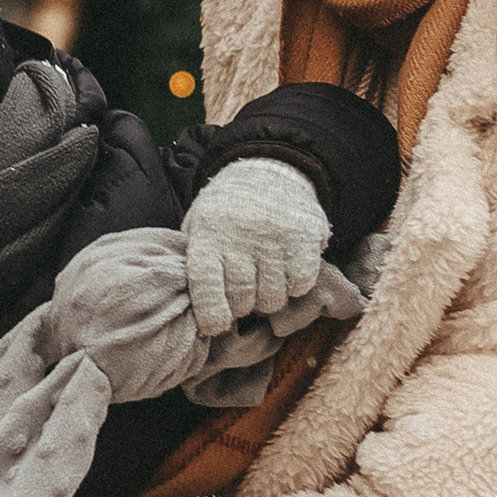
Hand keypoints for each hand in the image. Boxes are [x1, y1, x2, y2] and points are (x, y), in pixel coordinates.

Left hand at [181, 157, 330, 339]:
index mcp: (209, 234)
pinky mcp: (305, 238)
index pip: (206, 288)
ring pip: (273, 297)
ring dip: (268, 299)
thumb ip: (195, 261)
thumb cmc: (227, 210)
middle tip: (243, 297)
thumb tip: (192, 309)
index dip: (211, 316)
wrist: (268, 170)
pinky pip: (301, 284)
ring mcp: (275, 237)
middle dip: (242, 307)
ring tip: (264, 283)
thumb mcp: (199, 225)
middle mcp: (241, 236)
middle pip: (243, 298)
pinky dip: (294, 286)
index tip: (216, 325)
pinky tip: (286, 273)